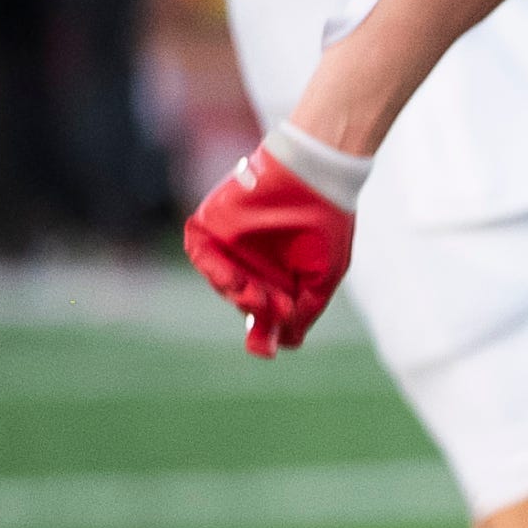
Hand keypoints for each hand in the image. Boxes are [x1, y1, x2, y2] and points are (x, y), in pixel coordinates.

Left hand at [183, 130, 358, 356]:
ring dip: (237, 295)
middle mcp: (254, 264)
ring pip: (223, 284)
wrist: (315, 179)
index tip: (268, 348)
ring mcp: (231, 246)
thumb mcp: (322, 278)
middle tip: (276, 306)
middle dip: (258, 310)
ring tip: (259, 295)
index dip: (267, 330)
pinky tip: (235, 280)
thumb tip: (286, 344)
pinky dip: (213, 271)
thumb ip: (304, 311)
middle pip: (245, 301)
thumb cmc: (326, 226)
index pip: (267, 312)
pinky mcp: (212, 226)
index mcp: (281, 276)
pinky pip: (200, 256)